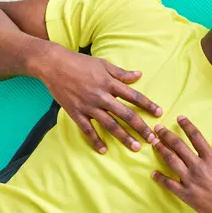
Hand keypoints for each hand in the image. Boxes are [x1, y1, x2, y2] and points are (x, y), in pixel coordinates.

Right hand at [38, 45, 162, 152]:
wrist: (53, 64)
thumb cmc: (80, 62)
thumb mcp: (103, 64)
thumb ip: (121, 73)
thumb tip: (139, 75)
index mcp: (110, 83)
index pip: (134, 96)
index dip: (148, 105)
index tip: (159, 114)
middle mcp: (101, 96)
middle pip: (125, 114)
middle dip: (140, 127)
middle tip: (152, 139)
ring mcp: (88, 106)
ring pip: (110, 124)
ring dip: (124, 137)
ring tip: (135, 147)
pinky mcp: (75, 112)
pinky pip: (87, 130)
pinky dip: (95, 140)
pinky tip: (103, 150)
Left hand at [152, 116, 211, 212]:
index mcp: (211, 158)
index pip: (196, 137)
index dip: (187, 126)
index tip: (179, 118)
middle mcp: (199, 166)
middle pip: (179, 146)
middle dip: (167, 135)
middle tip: (158, 128)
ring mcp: (191, 180)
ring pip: (172, 161)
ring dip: (161, 150)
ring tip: (154, 143)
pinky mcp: (186, 194)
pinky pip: (169, 184)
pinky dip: (160, 178)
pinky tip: (153, 173)